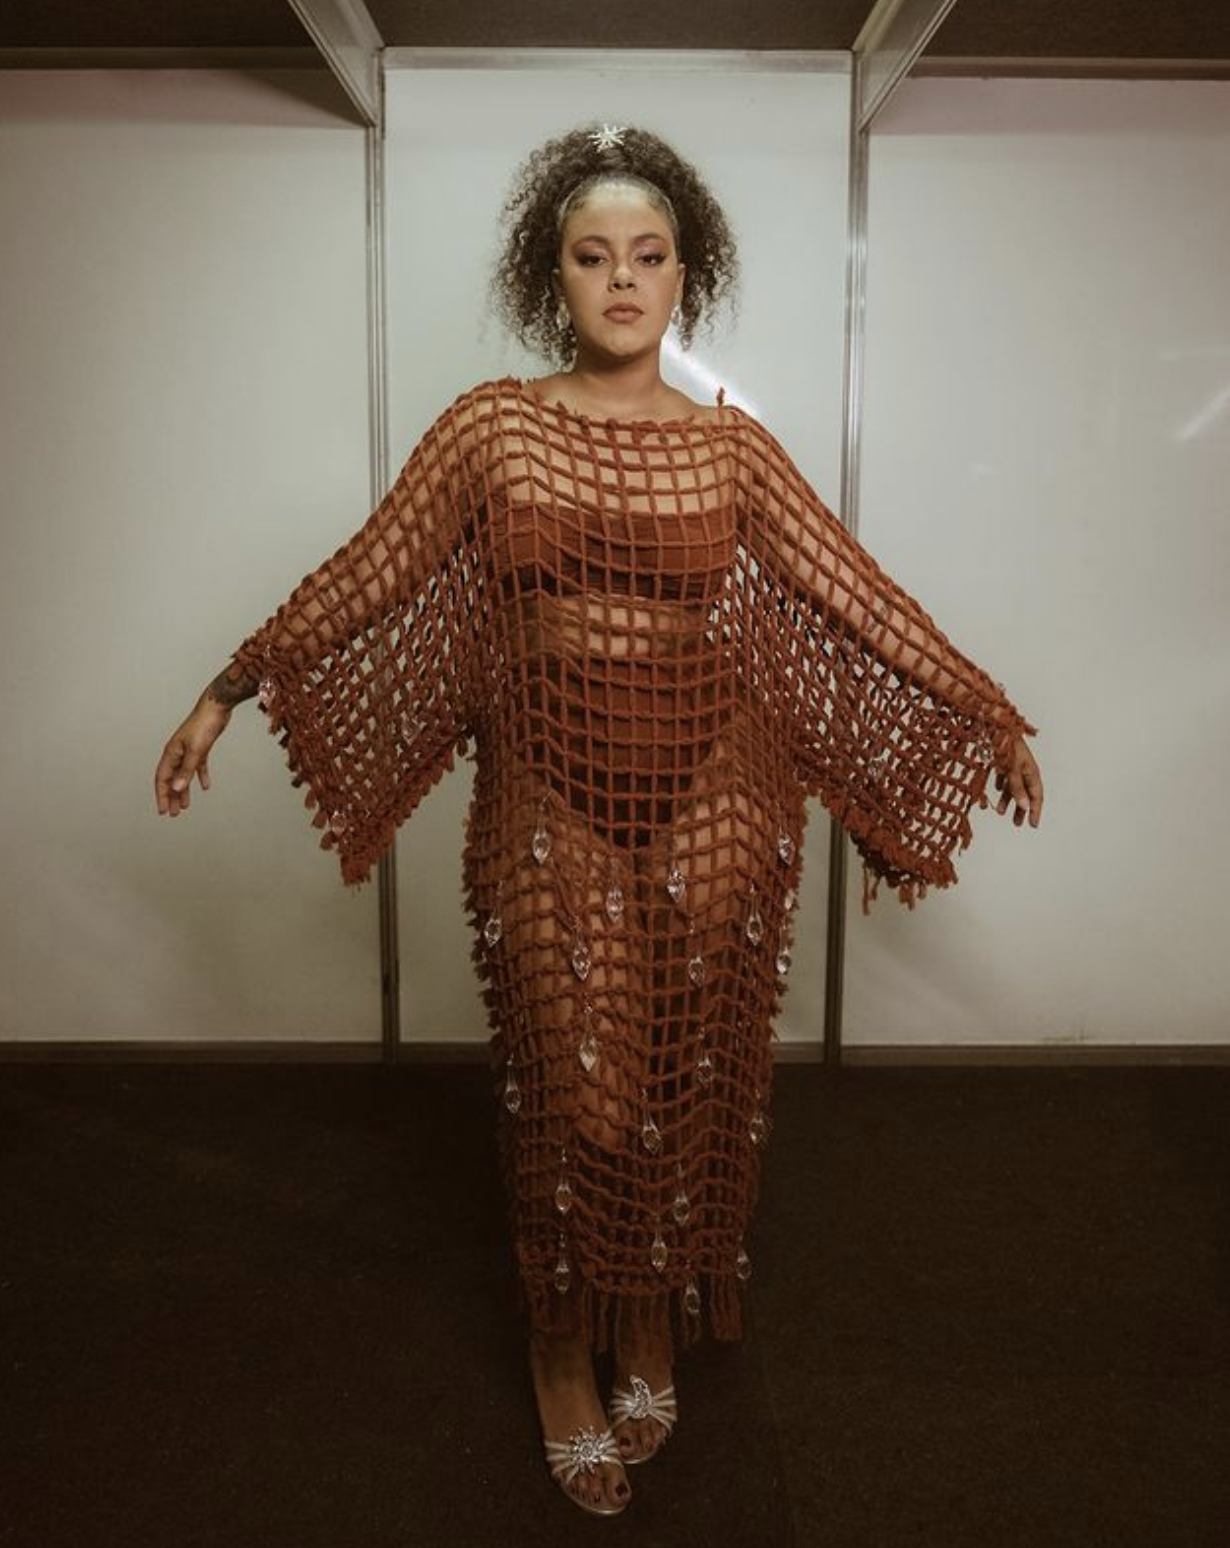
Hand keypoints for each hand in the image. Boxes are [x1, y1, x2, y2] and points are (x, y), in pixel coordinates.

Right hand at [154, 696, 231, 816]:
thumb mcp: (196, 751)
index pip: (162, 779)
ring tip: (185, 805)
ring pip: (183, 775)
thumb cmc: (204, 725)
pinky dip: (200, 776)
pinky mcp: (200, 748)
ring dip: (183, 790)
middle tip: (173, 813)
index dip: (162, 795)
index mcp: (171, 753)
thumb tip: (177, 788)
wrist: (217, 707)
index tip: (163, 811)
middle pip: (171, 779)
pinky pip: (197, 766)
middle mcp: (177, 752)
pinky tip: (205, 786)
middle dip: (171, 797)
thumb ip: (186, 771)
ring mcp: (188, 750)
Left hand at [995, 737, 1043, 828]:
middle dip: (1021, 809)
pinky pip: (1004, 777)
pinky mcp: (1004, 760)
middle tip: (1018, 824)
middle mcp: (1025, 769)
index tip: (1033, 825)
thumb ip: (1017, 788)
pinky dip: (1000, 785)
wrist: (995, 724)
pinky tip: (995, 791)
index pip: (1037, 796)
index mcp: (1032, 771)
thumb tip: (1024, 807)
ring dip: (1008, 800)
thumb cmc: (1006, 745)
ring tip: (1001, 812)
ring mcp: (1014, 764)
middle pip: (1026, 793)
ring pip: (1013, 786)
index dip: (1035, 811)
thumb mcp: (1012, 769)